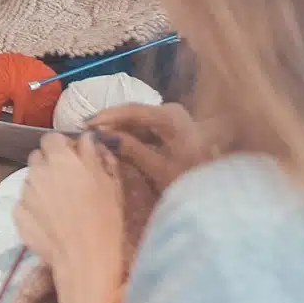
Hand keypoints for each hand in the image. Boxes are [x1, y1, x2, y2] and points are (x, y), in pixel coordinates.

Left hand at [15, 134, 123, 302]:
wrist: (86, 258)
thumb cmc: (105, 218)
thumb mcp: (109, 181)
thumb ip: (94, 154)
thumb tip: (85, 139)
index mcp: (59, 158)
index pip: (50, 138)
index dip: (61, 147)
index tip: (72, 158)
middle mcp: (37, 171)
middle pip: (37, 158)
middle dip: (49, 165)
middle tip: (67, 182)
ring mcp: (24, 194)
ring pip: (30, 181)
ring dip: (42, 186)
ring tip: (60, 207)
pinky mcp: (17, 215)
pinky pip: (24, 204)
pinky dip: (34, 208)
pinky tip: (50, 222)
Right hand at [89, 102, 212, 192]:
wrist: (217, 191)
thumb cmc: (190, 179)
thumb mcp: (157, 167)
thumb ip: (130, 148)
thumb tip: (103, 135)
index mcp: (170, 117)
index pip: (132, 111)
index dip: (107, 117)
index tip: (86, 124)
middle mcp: (172, 111)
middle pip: (134, 113)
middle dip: (111, 122)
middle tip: (88, 131)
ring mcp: (174, 118)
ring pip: (139, 120)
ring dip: (119, 128)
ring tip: (98, 136)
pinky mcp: (173, 128)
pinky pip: (146, 127)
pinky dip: (131, 134)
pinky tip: (116, 141)